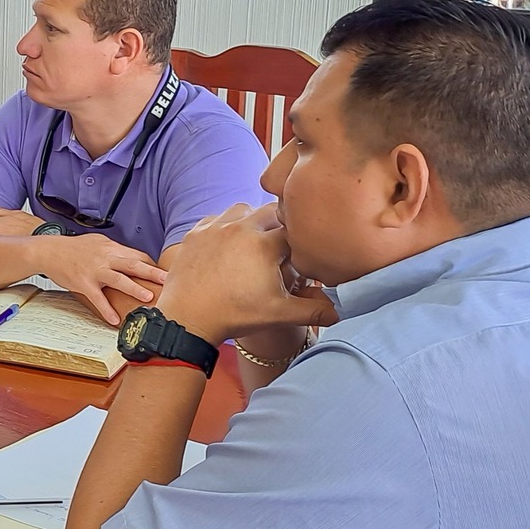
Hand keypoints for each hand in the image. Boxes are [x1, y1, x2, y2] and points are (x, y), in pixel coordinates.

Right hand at [34, 233, 168, 325]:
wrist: (49, 251)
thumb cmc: (73, 248)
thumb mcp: (97, 243)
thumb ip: (115, 251)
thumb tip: (133, 260)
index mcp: (111, 248)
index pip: (137, 256)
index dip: (152, 266)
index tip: (165, 275)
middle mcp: (105, 258)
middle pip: (133, 264)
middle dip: (152, 272)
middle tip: (169, 280)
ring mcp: (94, 270)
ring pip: (118, 278)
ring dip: (134, 287)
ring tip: (148, 297)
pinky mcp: (83, 282)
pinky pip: (97, 297)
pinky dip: (106, 309)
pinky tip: (114, 319)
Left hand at [154, 203, 339, 343]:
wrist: (186, 319)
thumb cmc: (233, 316)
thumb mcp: (279, 314)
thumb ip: (314, 310)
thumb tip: (343, 312)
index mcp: (263, 244)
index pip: (295, 231)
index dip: (301, 241)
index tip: (301, 255)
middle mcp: (239, 227)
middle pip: (271, 213)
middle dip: (280, 226)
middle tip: (280, 247)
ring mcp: (215, 227)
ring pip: (243, 209)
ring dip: (253, 221)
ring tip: (256, 242)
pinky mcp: (196, 232)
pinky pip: (218, 217)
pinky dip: (227, 225)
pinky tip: (230, 243)